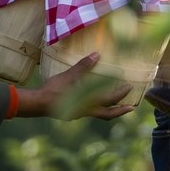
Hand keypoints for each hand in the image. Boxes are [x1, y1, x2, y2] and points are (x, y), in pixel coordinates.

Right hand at [17, 53, 136, 120]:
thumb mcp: (69, 76)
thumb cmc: (53, 90)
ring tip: (116, 104)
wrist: (38, 104)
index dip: (121, 94)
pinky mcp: (73, 113)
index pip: (109, 100)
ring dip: (109, 110)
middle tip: (132, 107)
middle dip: (120, 111)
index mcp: (88, 103)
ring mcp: (79, 114)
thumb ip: (83, 66)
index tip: (130, 87)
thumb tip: (97, 54)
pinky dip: (97, 107)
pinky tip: (94, 100)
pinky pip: (90, 112)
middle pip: (108, 115)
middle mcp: (86, 111)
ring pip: (99, 115)